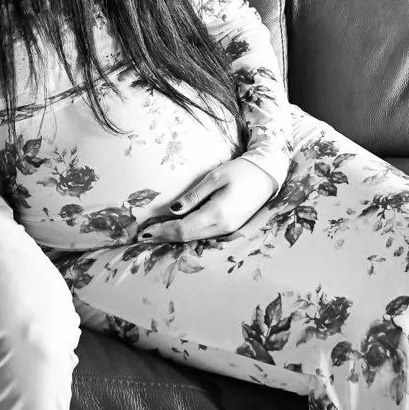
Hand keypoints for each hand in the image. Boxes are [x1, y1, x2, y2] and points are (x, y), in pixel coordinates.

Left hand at [138, 158, 278, 243]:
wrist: (266, 175)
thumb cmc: (241, 171)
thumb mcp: (215, 177)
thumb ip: (194, 196)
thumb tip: (173, 210)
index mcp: (217, 213)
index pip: (183, 229)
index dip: (162, 232)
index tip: (143, 232)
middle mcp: (222, 226)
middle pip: (186, 237)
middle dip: (164, 237)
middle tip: (142, 236)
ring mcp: (228, 230)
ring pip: (195, 238)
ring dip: (174, 237)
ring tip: (154, 233)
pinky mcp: (230, 228)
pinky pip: (204, 235)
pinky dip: (187, 234)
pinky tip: (175, 230)